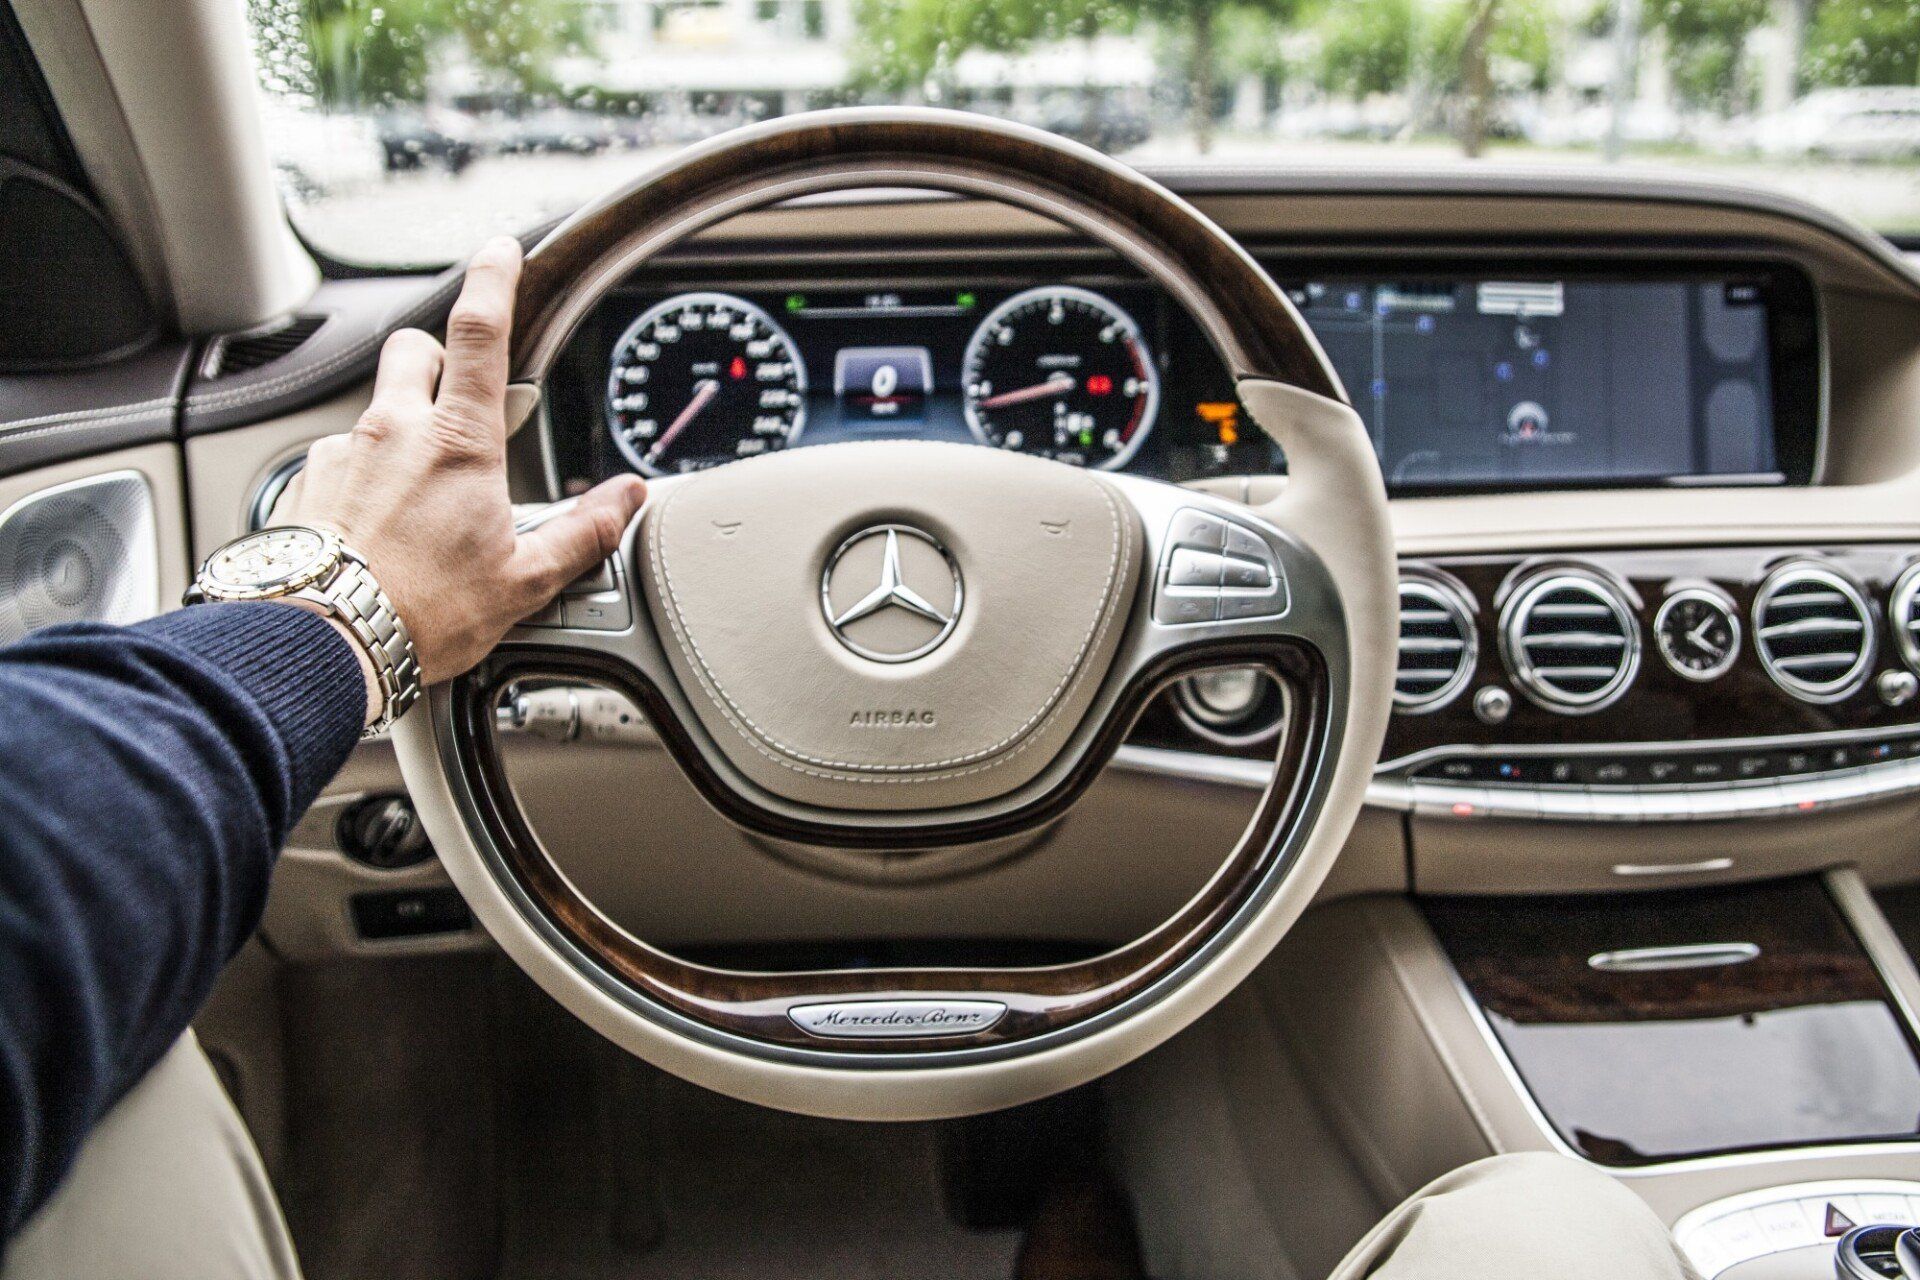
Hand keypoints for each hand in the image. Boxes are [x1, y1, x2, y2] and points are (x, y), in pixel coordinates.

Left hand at [284, 236, 646, 688]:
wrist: (320, 643)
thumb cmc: (420, 615)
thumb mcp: (522, 580)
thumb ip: (581, 532)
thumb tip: (626, 499)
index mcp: (458, 444)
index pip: (479, 331)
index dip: (494, 278)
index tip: (501, 249)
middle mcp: (393, 432)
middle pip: (415, 349)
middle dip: (440, 358)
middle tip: (462, 398)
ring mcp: (342, 455)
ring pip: (375, 408)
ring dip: (400, 429)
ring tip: (418, 495)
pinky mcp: (305, 486)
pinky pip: (339, 460)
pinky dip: (361, 479)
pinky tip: (375, 529)